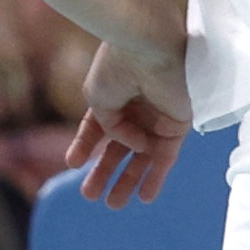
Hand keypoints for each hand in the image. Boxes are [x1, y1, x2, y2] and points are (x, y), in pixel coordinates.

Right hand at [64, 41, 189, 207]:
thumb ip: (108, 126)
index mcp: (113, 92)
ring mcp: (156, 115)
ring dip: (128, 180)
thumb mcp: (97, 97)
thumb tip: (131, 145)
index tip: (72, 164)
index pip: (98, 125)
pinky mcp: (177, 123)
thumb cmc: (118, 64)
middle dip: (105, 170)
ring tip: (113, 204)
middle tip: (90, 195)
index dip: (85, 145)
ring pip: (142, 156)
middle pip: (119, 146)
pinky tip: (144, 196)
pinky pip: (165, 155)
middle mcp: (135, 105)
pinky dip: (155, 176)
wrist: (149, 45)